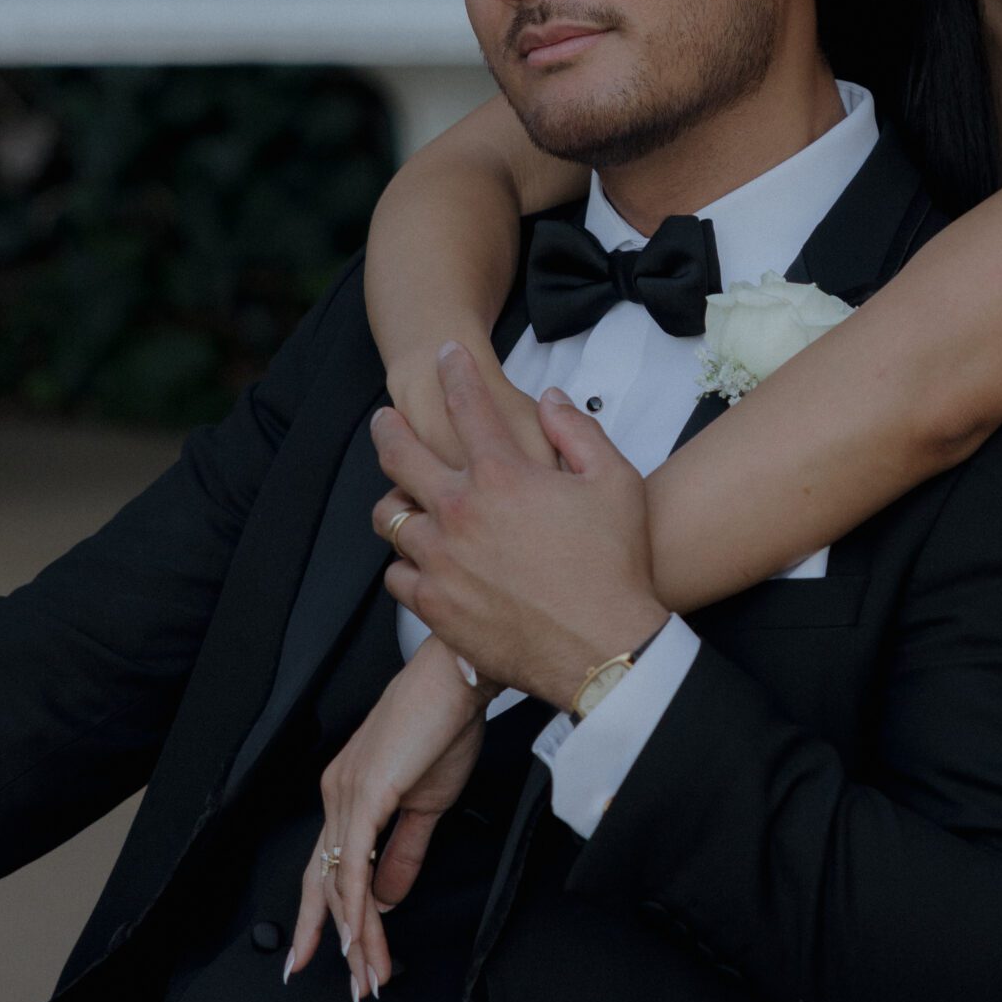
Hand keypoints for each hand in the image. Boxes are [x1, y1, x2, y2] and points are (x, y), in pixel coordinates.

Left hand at [288, 632, 491, 1001]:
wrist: (456, 678)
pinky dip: (355, 906)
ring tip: (369, 974)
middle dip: (330, 939)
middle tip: (347, 985)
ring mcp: (345, 794)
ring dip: (357, 935)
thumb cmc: (444, 724)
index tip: (340, 955)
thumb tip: (389, 897)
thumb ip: (405, 852)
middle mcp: (336, 795)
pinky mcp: (364, 793)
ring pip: (340, 882)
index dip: (329, 915)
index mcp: (347, 794)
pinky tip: (362, 936)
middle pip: (323, 881)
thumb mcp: (428, 802)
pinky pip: (354, 862)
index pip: (331, 867)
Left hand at [372, 344, 665, 711]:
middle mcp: (460, 511)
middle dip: (389, 425)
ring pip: (390, 516)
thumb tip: (552, 398)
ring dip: (393, 499)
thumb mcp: (615, 481)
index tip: (444, 353)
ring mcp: (441, 560)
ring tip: (398, 495)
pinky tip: (416, 559)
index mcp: (503, 475)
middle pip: (400, 453)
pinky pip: (397, 574)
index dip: (455, 370)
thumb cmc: (615, 565)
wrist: (600, 647)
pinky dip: (405, 562)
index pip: (467, 404)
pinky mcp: (435, 605)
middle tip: (386, 416)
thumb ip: (578, 431)